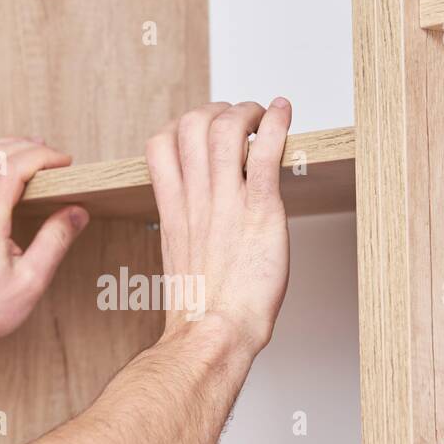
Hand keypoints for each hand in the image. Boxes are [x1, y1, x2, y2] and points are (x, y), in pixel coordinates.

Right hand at [144, 99, 292, 356]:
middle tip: (239, 120)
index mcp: (174, 210)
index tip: (203, 131)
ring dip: (247, 111)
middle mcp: (197, 199)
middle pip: (191, 125)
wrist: (214, 333)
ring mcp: (226, 202)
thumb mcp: (183, 261)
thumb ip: (192, 232)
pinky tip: (283, 113)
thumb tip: (208, 222)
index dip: (181, 126)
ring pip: (224, 129)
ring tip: (261, 117)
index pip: (160, 145)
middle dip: (217, 111)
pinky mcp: (260, 210)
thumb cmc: (204, 310)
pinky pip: (265, 151)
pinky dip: (276, 123)